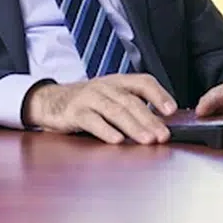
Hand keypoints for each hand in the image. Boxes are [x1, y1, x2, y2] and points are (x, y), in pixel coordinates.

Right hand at [22, 74, 177, 144]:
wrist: (50, 100)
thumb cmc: (86, 102)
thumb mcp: (110, 97)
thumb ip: (132, 106)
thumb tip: (161, 124)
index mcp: (117, 82)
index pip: (143, 82)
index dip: (159, 94)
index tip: (172, 110)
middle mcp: (105, 87)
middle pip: (131, 101)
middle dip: (150, 119)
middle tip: (163, 135)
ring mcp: (89, 98)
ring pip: (115, 111)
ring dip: (134, 126)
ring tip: (147, 139)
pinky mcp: (74, 112)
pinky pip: (92, 121)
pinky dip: (106, 131)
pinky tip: (117, 141)